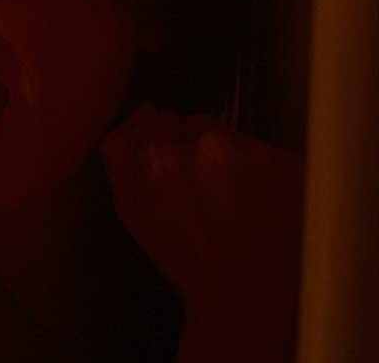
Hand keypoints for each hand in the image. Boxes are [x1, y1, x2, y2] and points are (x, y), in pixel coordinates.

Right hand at [100, 103, 303, 361]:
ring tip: (237, 202)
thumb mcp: (132, 210)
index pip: (156, 118)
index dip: (165, 143)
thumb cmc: (186, 259)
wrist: (249, 297)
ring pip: (234, 138)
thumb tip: (137, 110)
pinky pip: (268, 153)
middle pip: (196, 124)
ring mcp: (249, 149)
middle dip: (198, 147)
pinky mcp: (286, 159)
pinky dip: (266, 173)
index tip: (175, 169)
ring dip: (233, 158)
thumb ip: (121, 154)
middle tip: (205, 191)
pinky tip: (264, 206)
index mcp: (156, 155)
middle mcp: (202, 142)